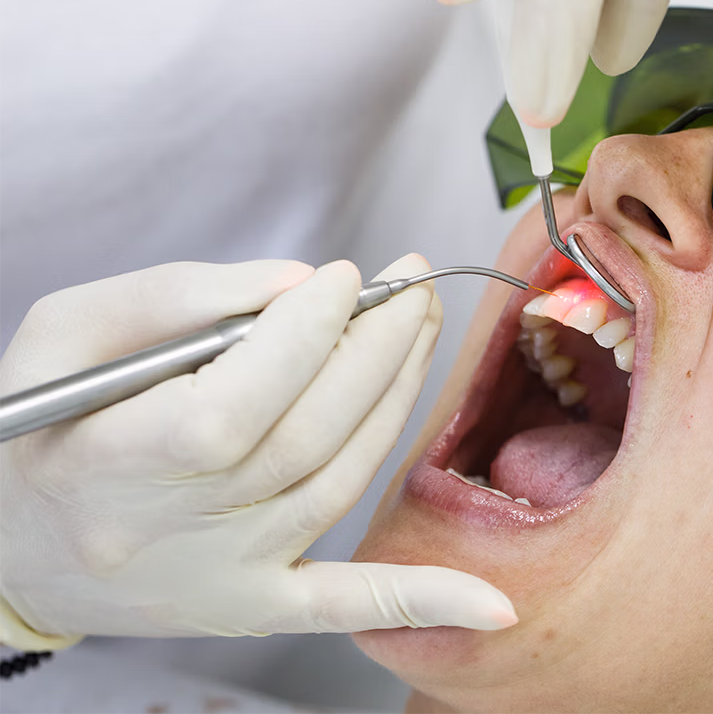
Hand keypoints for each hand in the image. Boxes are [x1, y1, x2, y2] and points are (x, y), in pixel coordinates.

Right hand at [0, 257, 515, 648]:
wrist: (19, 543)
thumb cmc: (43, 422)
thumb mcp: (69, 332)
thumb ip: (177, 298)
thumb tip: (297, 285)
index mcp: (107, 462)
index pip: (229, 409)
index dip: (300, 340)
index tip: (343, 278)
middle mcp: (169, 533)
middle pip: (302, 439)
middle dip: (373, 351)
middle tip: (413, 287)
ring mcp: (221, 577)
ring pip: (336, 484)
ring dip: (396, 400)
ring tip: (422, 328)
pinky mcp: (253, 604)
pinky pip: (345, 608)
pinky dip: (424, 601)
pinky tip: (493, 606)